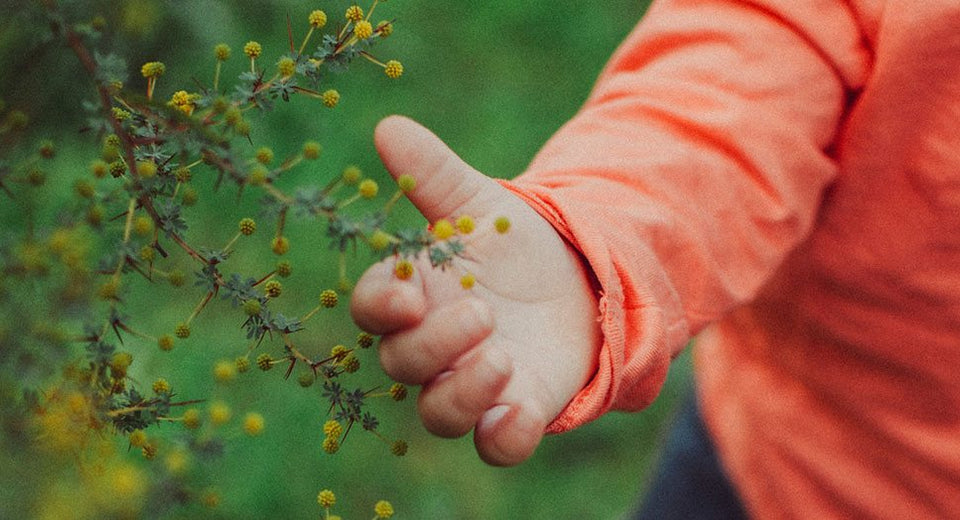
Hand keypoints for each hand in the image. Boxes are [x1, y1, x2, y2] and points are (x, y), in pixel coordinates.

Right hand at [351, 116, 600, 465]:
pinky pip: (494, 445)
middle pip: (404, 363)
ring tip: (503, 358)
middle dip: (435, 344)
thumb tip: (389, 125)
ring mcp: (472, 384)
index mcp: (415, 294)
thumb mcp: (481, 204)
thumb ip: (436, 174)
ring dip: (463, 393)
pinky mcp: (515, 412)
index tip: (407, 292)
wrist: (578, 280)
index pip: (373, 308)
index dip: (381, 305)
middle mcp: (433, 347)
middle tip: (482, 314)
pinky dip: (501, 438)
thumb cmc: (514, 245)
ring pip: (440, 412)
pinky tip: (519, 416)